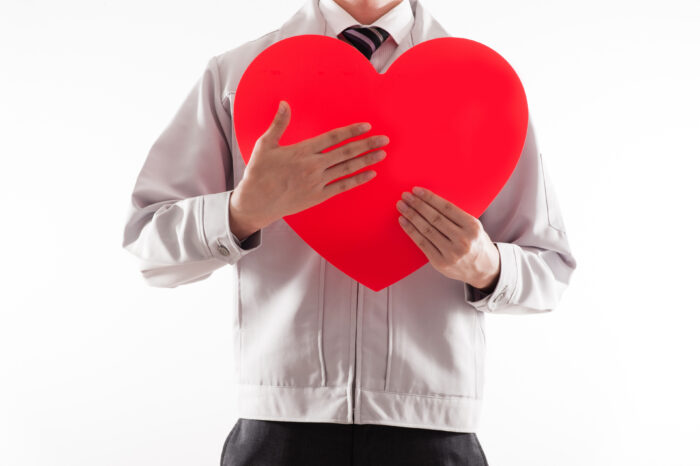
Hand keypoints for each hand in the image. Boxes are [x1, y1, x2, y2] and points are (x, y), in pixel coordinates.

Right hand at [229, 100, 389, 231]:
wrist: (256, 203)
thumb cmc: (258, 173)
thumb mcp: (265, 145)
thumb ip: (279, 124)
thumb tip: (284, 103)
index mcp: (302, 151)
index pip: (333, 138)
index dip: (352, 131)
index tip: (367, 126)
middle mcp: (313, 166)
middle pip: (346, 152)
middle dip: (367, 145)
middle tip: (384, 139)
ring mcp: (317, 182)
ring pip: (347, 168)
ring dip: (367, 160)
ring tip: (382, 154)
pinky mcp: (318, 196)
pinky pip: (342, 186)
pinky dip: (357, 179)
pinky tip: (370, 174)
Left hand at [396, 186, 500, 290]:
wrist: (483, 269)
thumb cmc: (474, 242)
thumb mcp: (473, 226)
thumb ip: (456, 216)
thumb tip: (429, 200)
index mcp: (472, 226)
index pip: (447, 208)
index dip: (430, 198)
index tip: (417, 190)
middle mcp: (463, 240)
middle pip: (435, 218)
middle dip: (418, 205)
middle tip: (405, 196)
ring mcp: (451, 253)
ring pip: (427, 230)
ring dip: (411, 216)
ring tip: (401, 206)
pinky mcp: (440, 262)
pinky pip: (422, 243)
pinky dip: (411, 231)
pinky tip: (404, 221)